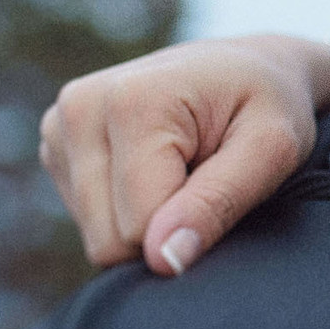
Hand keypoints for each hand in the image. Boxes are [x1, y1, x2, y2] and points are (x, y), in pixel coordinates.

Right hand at [39, 36, 329, 273]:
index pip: (138, 228)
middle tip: (205, 178)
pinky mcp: (57, 147)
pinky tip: (158, 172)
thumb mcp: (272, 150)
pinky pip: (89, 223)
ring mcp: (59, 127)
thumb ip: (219, 204)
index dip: (191, 227)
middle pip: (109, 240)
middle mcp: (79, 108)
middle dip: (166, 228)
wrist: (249, 67)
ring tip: (185, 171)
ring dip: (149, 220)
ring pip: (96, 238)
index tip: (223, 182)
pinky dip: (129, 210)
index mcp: (129, 102)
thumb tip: (162, 261)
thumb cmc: (269, 105)